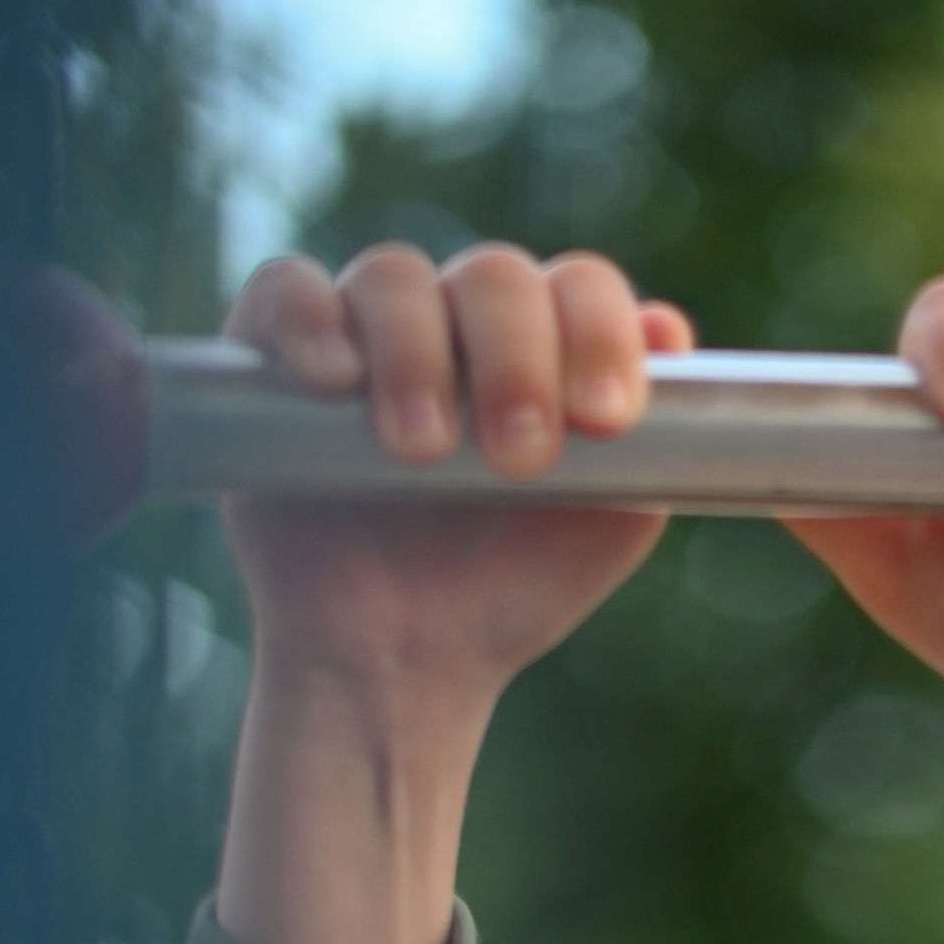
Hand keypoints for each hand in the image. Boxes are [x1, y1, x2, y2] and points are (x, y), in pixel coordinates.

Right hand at [224, 242, 691, 706]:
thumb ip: (653, 442)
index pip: (578, 288)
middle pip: (493, 276)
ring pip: (393, 278)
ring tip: (422, 451)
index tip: (606, 420)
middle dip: (516, 358)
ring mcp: (365, 332)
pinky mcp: (275, 360)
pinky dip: (310, 321)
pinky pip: (286, 292)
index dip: (598, 335)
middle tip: (519, 457)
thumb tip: (668, 328)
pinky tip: (333, 380)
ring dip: (417, 355)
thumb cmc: (505, 592)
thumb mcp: (603, 528)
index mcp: (540, 347)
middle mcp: (455, 323)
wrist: (402, 667)